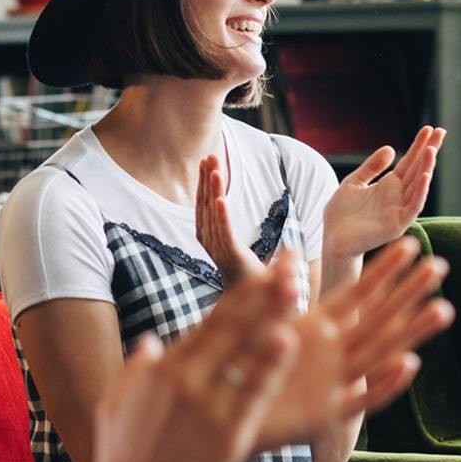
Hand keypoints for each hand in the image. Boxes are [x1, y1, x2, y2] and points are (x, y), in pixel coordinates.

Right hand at [67, 253, 301, 461]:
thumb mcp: (118, 408)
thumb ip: (136, 370)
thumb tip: (150, 343)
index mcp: (162, 370)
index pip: (212, 322)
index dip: (243, 294)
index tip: (266, 270)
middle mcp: (184, 381)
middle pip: (233, 327)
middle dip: (263, 294)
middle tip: (291, 266)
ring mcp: (206, 407)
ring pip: (245, 353)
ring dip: (273, 318)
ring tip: (297, 291)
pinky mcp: (225, 435)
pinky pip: (254, 392)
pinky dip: (271, 366)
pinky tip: (289, 342)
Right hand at [195, 154, 264, 285]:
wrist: (256, 305)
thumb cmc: (248, 276)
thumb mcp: (237, 247)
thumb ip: (232, 230)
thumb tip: (230, 206)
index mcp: (209, 238)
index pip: (204, 205)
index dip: (205, 183)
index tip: (208, 162)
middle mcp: (209, 242)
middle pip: (205, 205)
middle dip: (207, 180)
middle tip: (210, 156)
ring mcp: (219, 250)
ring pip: (213, 215)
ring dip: (213, 190)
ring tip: (215, 169)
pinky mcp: (232, 257)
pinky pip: (224, 233)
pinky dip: (221, 216)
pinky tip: (220, 198)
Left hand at [253, 237, 453, 450]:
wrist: (220, 415)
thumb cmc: (238, 368)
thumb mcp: (253, 324)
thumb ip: (275, 293)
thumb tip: (288, 252)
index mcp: (316, 328)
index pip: (356, 294)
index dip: (383, 270)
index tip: (409, 244)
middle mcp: (331, 353)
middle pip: (378, 318)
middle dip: (408, 293)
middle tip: (439, 265)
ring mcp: (332, 382)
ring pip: (379, 354)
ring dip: (411, 332)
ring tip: (443, 309)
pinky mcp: (324, 415)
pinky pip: (361, 400)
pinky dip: (385, 384)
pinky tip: (409, 364)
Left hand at [323, 126, 446, 259]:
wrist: (332, 239)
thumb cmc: (341, 214)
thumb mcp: (354, 182)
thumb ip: (371, 167)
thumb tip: (391, 148)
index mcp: (388, 186)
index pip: (409, 162)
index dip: (419, 146)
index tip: (430, 128)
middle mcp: (397, 197)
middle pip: (417, 170)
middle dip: (429, 151)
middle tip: (440, 132)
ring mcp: (399, 210)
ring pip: (417, 186)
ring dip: (426, 168)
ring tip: (432, 150)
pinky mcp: (397, 225)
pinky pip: (412, 207)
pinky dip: (419, 192)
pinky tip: (424, 176)